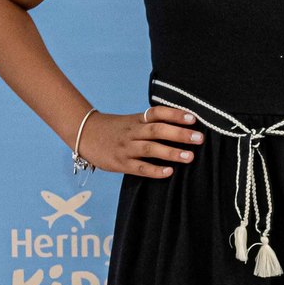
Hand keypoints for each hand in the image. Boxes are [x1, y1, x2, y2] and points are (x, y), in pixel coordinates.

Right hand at [76, 104, 203, 175]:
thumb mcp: (131, 121)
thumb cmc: (114, 130)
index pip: (157, 113)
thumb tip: (181, 126)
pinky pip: (139, 167)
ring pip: (150, 148)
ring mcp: (126, 148)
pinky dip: (154, 170)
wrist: (84, 134)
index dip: (175, 114)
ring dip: (171, 152)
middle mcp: (133, 132)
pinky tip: (169, 172)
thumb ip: (151, 123)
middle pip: (158, 130)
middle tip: (199, 138)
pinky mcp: (120, 163)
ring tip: (189, 156)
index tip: (193, 118)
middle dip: (180, 134)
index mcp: (137, 120)